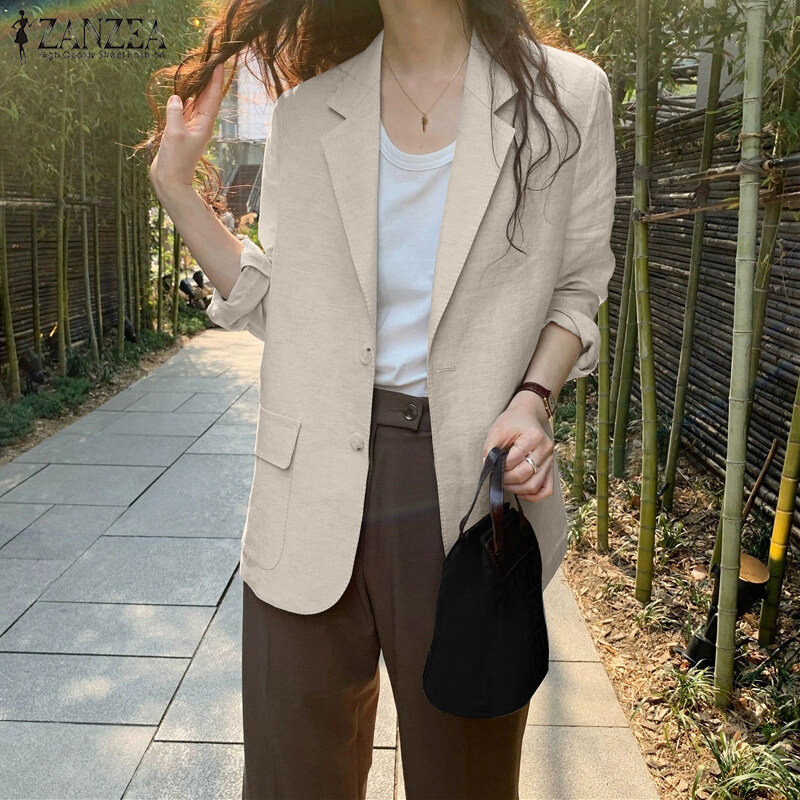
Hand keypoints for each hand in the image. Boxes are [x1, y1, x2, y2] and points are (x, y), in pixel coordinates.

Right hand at [149, 62, 224, 202]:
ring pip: (195, 103)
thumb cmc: (176, 161)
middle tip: (209, 61)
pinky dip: (184, 99)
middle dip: (208, 80)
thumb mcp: (175, 134)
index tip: (220, 65)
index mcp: (204, 125)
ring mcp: (190, 128)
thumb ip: (176, 112)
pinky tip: (183, 90)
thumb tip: (176, 97)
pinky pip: (184, 111)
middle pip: (206, 98)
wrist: (170, 181)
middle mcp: (200, 125)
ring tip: (198, 71)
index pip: (212, 98)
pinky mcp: (179, 132)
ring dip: (196, 88)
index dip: (216, 81)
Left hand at [481, 392, 554, 501]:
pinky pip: (546, 490)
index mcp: (533, 436)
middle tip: (498, 476)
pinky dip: (533, 496)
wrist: (527, 416)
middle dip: (507, 480)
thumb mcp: (497, 430)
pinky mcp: (551, 469)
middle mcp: (545, 449)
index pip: (515, 460)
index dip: (501, 466)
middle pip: (525, 475)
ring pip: (535, 486)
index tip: (495, 464)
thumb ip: (490, 449)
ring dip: (517, 490)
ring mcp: (551, 460)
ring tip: (506, 483)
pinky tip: (521, 491)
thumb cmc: (512, 422)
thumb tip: (487, 468)